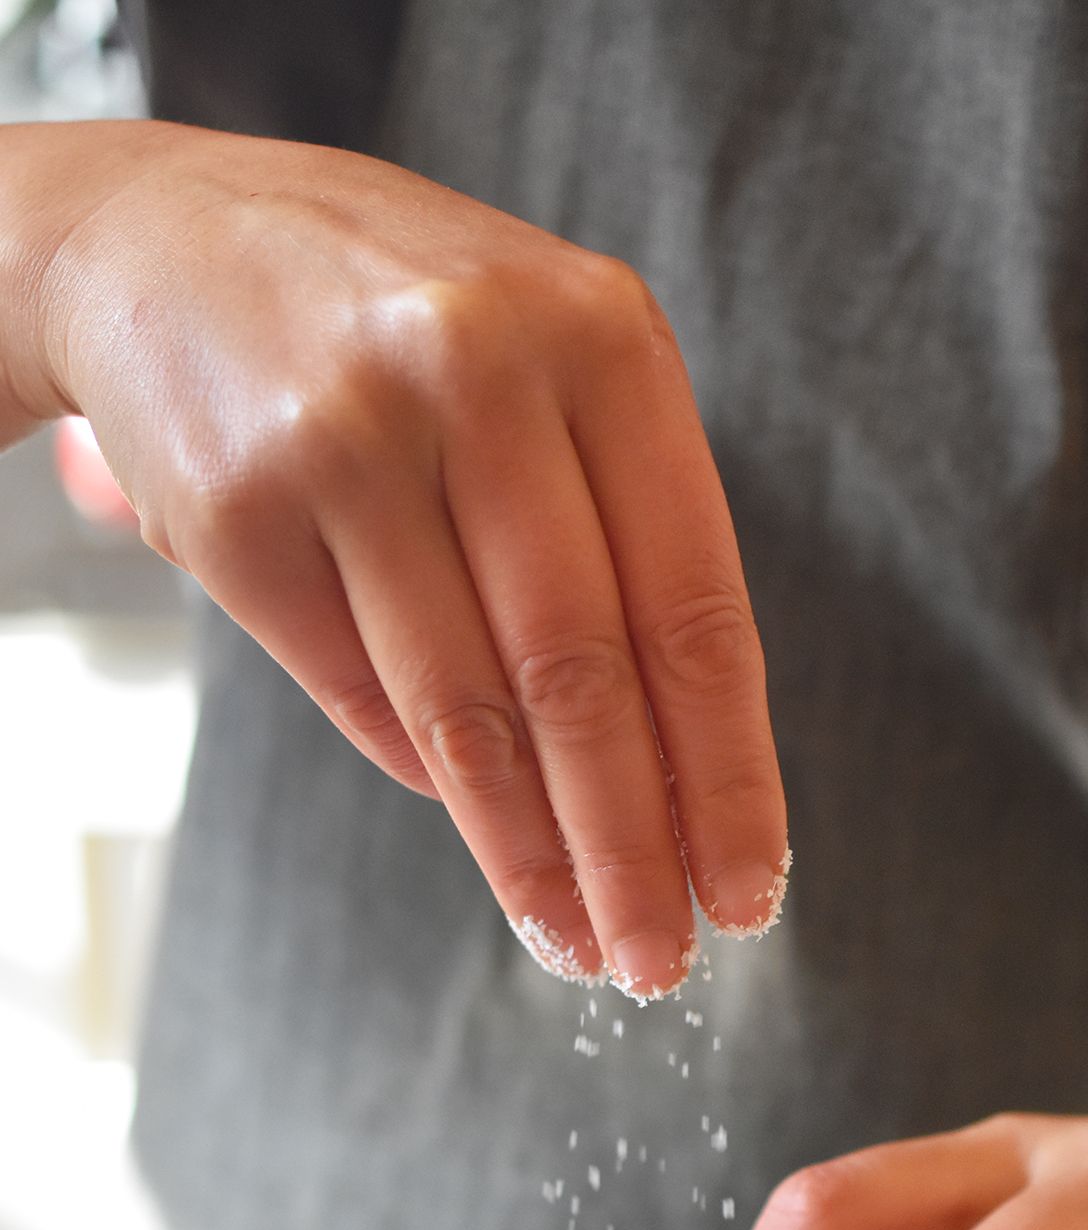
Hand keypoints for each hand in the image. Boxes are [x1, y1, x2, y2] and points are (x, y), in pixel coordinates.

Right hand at [3, 122, 785, 994]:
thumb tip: (678, 781)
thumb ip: (624, 532)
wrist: (161, 236)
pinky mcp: (241, 511)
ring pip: (468, 710)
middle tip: (663, 962)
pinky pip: (360, 695)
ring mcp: (348, 440)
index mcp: (603, 341)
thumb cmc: (401, 326)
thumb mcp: (549, 363)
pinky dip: (428, 779)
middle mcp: (479, 374)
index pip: (695, 609)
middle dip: (634, 848)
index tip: (751, 889)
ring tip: (579, 945)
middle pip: (585, 677)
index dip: (729, 773)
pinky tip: (482, 836)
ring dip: (532, 855)